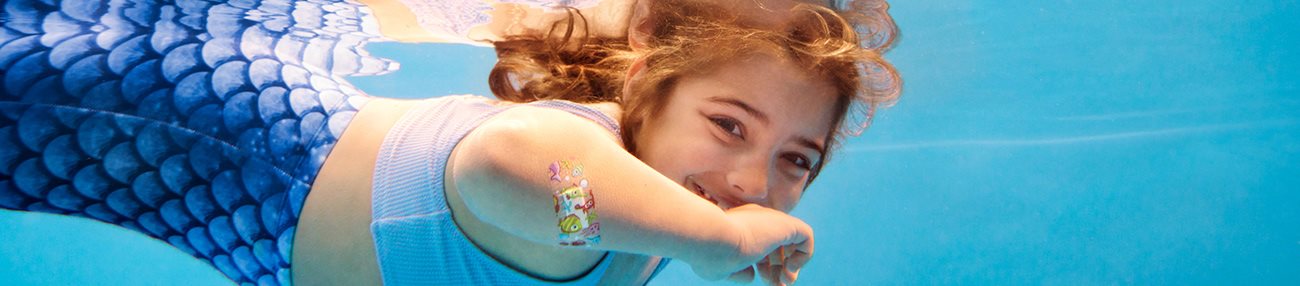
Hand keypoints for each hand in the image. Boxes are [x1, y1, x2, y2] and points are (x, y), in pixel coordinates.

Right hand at [686, 204, 813, 283]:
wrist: (710, 238)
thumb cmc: (709, 254)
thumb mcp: (721, 268)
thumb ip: (738, 271)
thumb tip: (752, 275)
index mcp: (738, 226)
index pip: (759, 243)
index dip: (764, 265)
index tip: (762, 279)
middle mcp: (755, 219)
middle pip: (776, 243)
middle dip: (778, 268)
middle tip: (777, 285)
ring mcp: (770, 220)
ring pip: (791, 241)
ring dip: (791, 265)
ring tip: (786, 281)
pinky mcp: (785, 224)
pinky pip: (805, 237)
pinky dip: (803, 255)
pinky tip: (789, 269)